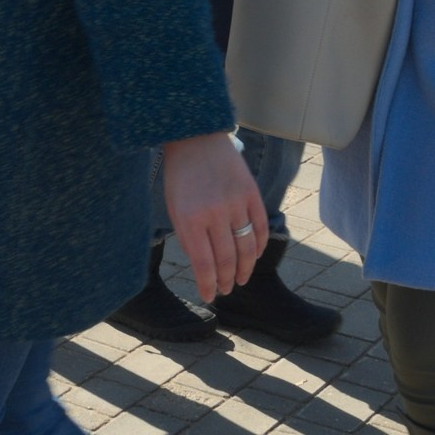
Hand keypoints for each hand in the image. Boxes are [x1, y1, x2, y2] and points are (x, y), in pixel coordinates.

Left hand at [162, 131, 267, 301]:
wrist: (196, 138)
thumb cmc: (180, 176)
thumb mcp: (174, 208)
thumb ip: (188, 237)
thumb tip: (204, 266)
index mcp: (189, 219)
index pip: (203, 264)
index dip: (208, 285)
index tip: (210, 296)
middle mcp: (214, 213)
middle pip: (227, 259)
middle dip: (227, 280)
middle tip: (226, 290)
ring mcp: (235, 203)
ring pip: (247, 248)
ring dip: (245, 269)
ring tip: (240, 279)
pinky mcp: (251, 193)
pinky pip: (260, 227)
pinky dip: (259, 245)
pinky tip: (253, 256)